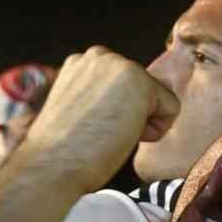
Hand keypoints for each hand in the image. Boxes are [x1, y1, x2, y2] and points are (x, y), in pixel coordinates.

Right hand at [18, 46, 177, 192]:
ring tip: (108, 133)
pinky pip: (171, 109)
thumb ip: (101, 97)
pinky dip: (155, 131)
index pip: (125, 89)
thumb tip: (125, 105)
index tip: (89, 128)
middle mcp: (100, 55)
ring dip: (140, 124)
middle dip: (130, 117)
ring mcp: (119, 64)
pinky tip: (123, 134)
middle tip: (99, 133)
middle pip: (144, 91)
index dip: (115, 116)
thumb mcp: (80, 111)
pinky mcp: (138, 80)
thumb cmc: (63, 152)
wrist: (50, 166)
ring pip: (157, 99)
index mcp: (82, 62)